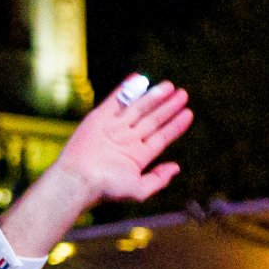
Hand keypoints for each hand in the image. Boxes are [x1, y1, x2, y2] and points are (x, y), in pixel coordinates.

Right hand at [55, 77, 193, 207]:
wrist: (79, 180)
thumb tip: (176, 167)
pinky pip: (116, 99)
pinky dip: (127, 88)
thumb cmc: (108, 189)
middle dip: (168, 107)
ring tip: (170, 87)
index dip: (175, 125)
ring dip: (154, 96)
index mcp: (138, 156)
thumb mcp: (139, 190)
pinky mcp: (100, 117)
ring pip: (138, 107)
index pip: (162, 137)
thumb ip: (158, 179)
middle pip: (153, 120)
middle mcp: (128, 140)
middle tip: (183, 94)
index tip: (189, 113)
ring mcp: (114, 127)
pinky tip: (140, 78)